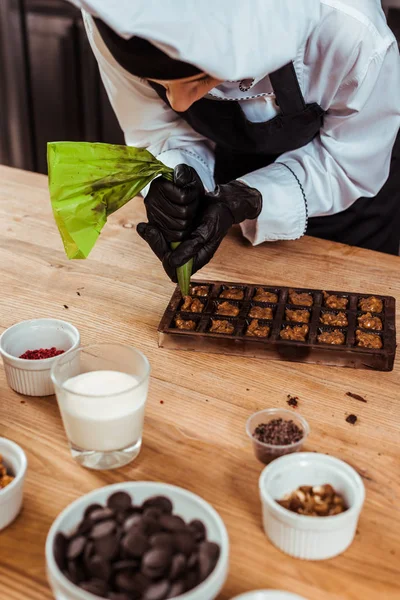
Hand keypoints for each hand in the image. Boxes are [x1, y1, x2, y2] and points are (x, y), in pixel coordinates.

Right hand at [137, 163, 203, 242]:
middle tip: (190, 204)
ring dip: (188, 220)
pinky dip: (182, 231)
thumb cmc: (185, 185)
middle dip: (192, 209)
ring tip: (187, 212)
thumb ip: (184, 173)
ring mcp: (151, 215)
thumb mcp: (187, 174)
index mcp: (158, 185)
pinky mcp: (155, 228)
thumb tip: (179, 180)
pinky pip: (174, 235)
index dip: (192, 196)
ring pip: (180, 225)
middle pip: (183, 213)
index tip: (191, 192)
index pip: (183, 197)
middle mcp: (151, 200)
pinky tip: (182, 222)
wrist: (179, 196)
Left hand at [138, 180, 261, 280]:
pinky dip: (154, 232)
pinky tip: (146, 224)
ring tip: (145, 226)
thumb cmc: (218, 217)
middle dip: (156, 245)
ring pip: (162, 249)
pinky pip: (162, 238)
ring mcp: (182, 245)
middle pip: (165, 259)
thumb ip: (191, 247)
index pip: (176, 272)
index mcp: (197, 259)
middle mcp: (188, 255)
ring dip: (153, 238)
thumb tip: (173, 263)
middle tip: (148, 229)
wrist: (221, 203)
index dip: (167, 261)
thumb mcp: (206, 231)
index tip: (162, 245)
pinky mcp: (178, 235)